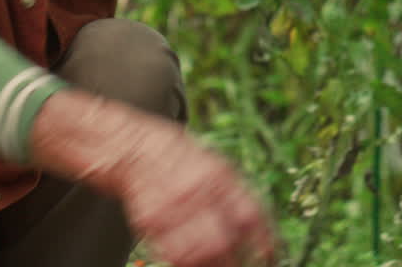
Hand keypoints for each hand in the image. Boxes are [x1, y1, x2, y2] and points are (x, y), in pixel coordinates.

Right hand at [29, 90, 276, 266]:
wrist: (130, 147)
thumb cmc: (175, 154)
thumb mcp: (212, 162)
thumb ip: (233, 191)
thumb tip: (256, 225)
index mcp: (218, 176)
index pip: (250, 215)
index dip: (265, 241)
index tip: (271, 257)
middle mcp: (197, 192)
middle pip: (224, 241)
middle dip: (237, 264)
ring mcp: (172, 208)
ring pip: (199, 253)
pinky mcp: (150, 221)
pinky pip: (173, 253)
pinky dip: (188, 264)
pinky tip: (195, 263)